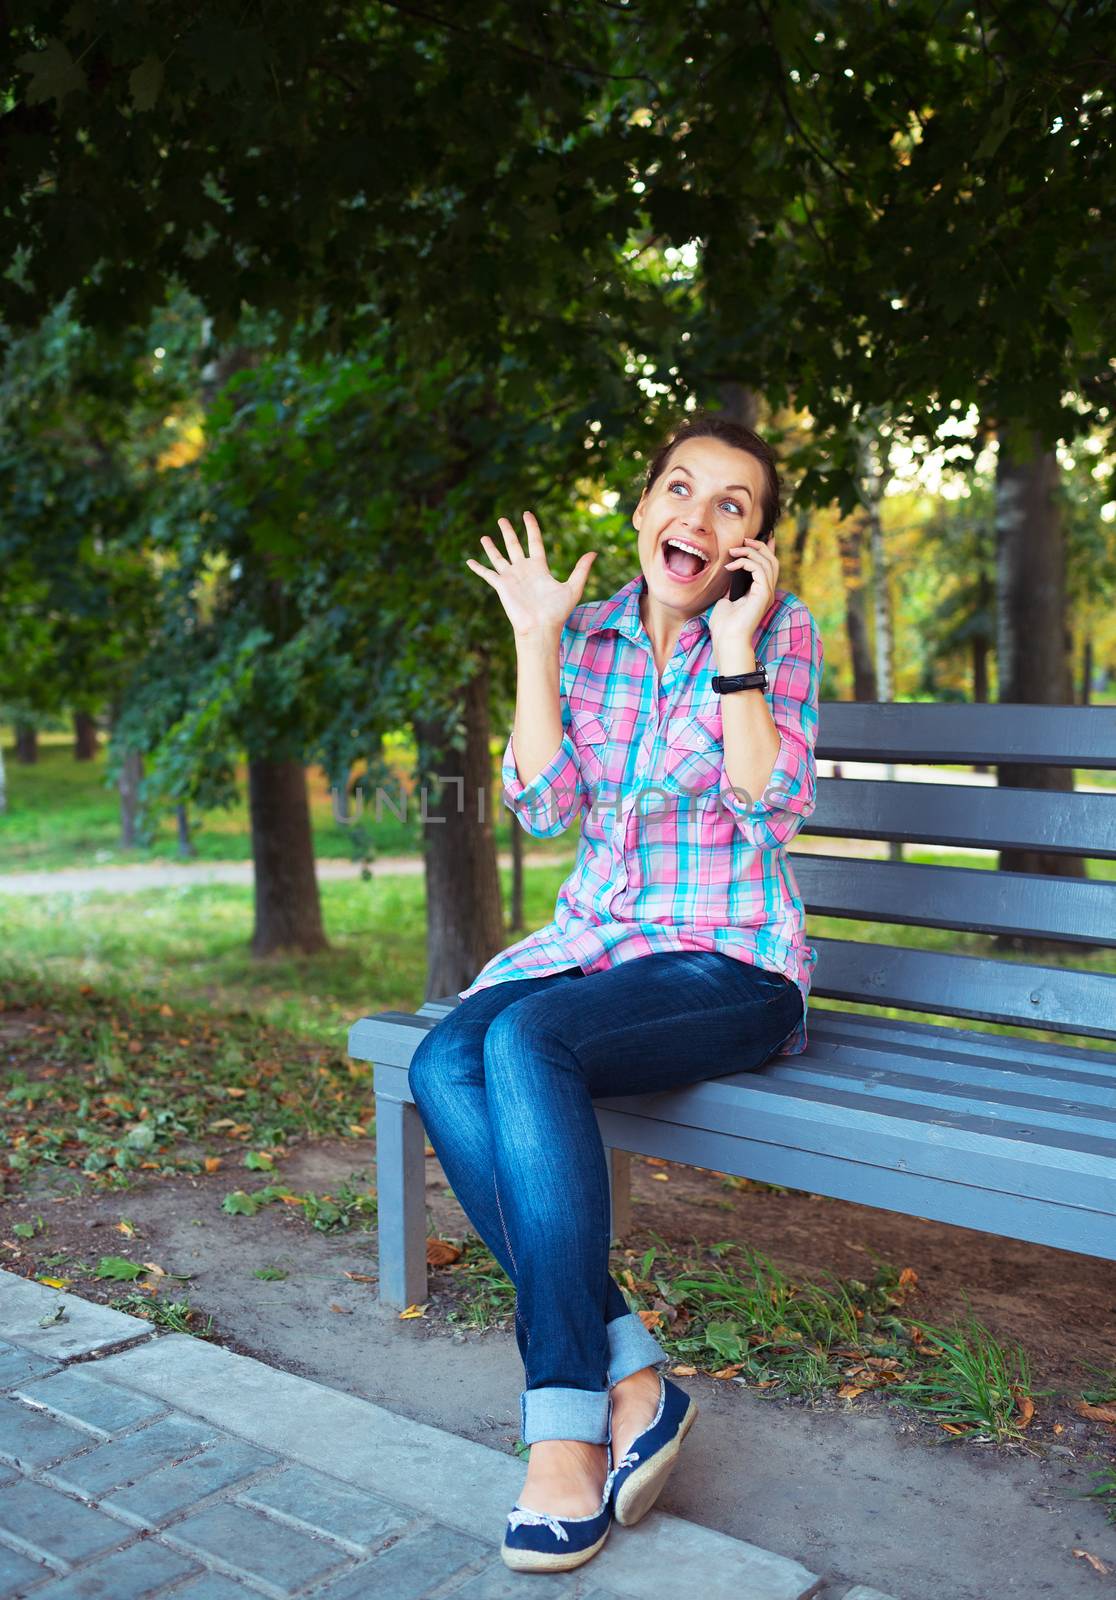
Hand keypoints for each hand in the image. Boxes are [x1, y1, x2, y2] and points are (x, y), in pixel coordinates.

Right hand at [466, 510, 596, 638]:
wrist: (541, 627)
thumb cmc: (557, 611)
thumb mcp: (573, 587)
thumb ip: (581, 569)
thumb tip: (594, 553)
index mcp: (539, 567)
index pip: (534, 541)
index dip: (531, 527)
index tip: (527, 514)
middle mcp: (524, 570)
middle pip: (513, 545)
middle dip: (508, 532)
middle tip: (502, 519)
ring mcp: (511, 578)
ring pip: (498, 557)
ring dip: (491, 547)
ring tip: (484, 536)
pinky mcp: (501, 586)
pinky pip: (487, 574)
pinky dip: (478, 568)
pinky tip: (469, 562)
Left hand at [708, 536, 778, 666]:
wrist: (727, 639)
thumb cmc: (724, 625)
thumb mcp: (726, 599)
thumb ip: (731, 586)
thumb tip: (730, 572)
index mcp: (761, 592)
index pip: (769, 566)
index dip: (766, 549)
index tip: (756, 537)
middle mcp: (767, 592)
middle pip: (772, 560)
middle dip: (760, 546)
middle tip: (744, 540)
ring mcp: (767, 593)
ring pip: (768, 562)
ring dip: (750, 553)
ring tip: (734, 552)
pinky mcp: (763, 595)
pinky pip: (760, 570)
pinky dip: (746, 563)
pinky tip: (731, 566)